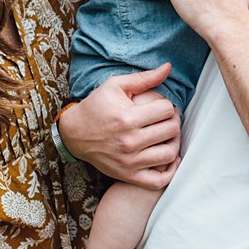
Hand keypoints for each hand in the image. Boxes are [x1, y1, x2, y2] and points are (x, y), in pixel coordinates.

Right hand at [60, 66, 180, 187]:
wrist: (75, 134)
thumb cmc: (96, 107)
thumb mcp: (115, 86)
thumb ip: (144, 78)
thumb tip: (168, 67)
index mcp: (127, 118)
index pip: (166, 110)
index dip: (169, 106)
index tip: (163, 107)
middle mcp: (129, 141)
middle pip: (171, 130)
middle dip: (174, 121)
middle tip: (168, 119)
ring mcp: (129, 161)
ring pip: (169, 154)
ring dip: (174, 143)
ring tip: (168, 136)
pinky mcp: (128, 175)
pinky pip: (159, 180)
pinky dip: (170, 171)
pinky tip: (169, 158)